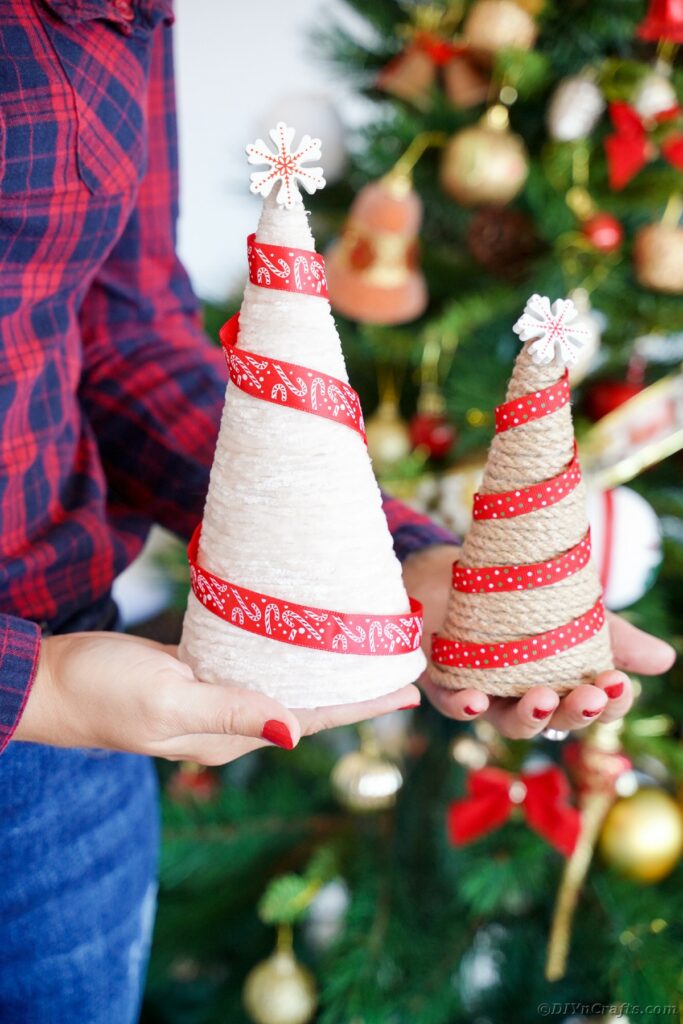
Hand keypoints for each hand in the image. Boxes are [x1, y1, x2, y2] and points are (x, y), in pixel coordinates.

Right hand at [14, 632, 419, 764]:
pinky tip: (304, 631)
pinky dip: (287, 647)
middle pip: (309, 700)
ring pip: (286, 679)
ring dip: (326, 663)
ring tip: (365, 643)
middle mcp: (231, 722)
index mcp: (230, 735)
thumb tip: (294, 732)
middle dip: (357, 683)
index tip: (409, 686)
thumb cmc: (102, 693)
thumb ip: (229, 714)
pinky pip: (255, 660)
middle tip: (402, 657)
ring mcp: (215, 696)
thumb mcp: (167, 702)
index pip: (314, 718)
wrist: (52, 682)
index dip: (363, 703)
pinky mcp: (198, 670)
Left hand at [403, 544, 675, 739]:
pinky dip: (463, 706)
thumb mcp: (574, 613)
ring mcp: (483, 694)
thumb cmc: (523, 603)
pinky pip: (451, 704)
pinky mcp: (442, 683)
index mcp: (561, 687)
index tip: (619, 684)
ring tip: (542, 698)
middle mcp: (523, 699)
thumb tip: (666, 659)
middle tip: (590, 694)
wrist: (461, 573)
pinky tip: (476, 700)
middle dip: (574, 712)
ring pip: (506, 720)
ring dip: (527, 715)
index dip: (609, 703)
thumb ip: (616, 638)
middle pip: (552, 719)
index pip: (592, 706)